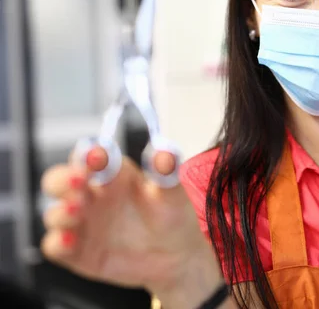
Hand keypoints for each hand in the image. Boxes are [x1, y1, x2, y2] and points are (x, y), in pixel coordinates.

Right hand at [41, 147, 223, 305]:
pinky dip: (57, 243)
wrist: (175, 254)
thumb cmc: (170, 215)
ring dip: (61, 211)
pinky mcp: (76, 251)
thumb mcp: (173, 194)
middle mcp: (91, 195)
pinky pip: (56, 246)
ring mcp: (81, 223)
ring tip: (77, 210)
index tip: (98, 155)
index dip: (91, 154)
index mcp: (112, 174)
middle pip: (59, 180)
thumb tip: (164, 154)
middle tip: (78, 182)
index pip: (92, 157)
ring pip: (54, 213)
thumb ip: (166, 173)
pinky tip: (70, 241)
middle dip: (63, 179)